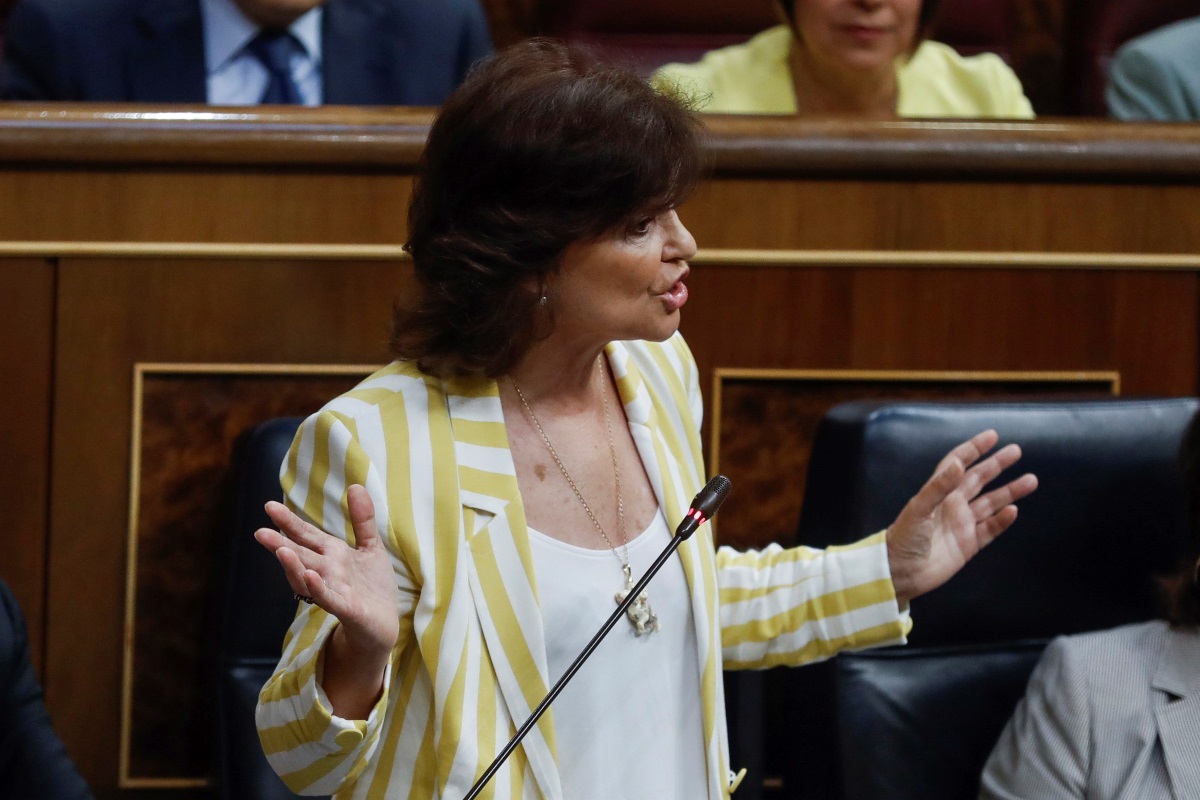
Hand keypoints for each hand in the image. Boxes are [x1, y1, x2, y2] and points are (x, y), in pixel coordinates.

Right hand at [254, 484, 399, 659]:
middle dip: (280, 544)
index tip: (269, 506)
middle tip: (260, 532)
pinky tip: (311, 577)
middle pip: (300, 555)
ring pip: (307, 577)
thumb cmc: (372, 586)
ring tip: (282, 550)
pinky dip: (319, 589)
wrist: (383, 624)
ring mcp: (334, 590)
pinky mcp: (346, 608)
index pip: (305, 535)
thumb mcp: (371, 547)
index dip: (289, 522)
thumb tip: (354, 485)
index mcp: (331, 554)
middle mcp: (327, 571)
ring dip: (294, 566)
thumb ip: (362, 519)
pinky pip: (330, 598)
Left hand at [886, 430, 1037, 605]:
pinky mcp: (969, 544)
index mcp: (938, 492)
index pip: (958, 464)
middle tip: (1016, 451)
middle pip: (979, 479)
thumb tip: (958, 463)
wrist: (901, 572)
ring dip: (1010, 492)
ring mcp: (962, 524)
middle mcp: (953, 505)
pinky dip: (1002, 520)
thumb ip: (938, 487)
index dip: (973, 449)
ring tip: (1031, 480)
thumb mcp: (918, 509)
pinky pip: (991, 529)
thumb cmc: (904, 538)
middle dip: (997, 465)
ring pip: (992, 503)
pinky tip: (1013, 510)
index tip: (992, 436)